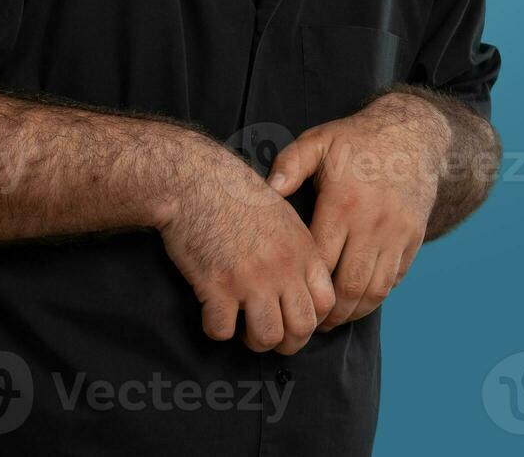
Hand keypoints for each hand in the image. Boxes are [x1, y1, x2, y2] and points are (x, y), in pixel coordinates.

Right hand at [158, 142, 336, 354]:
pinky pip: (222, 331)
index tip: (294, 319)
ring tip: (242, 328)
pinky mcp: (216, 286)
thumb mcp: (282, 213)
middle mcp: (283, 268)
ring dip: (253, 341)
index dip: (312, 319)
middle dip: (286, 342)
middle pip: (301, 328)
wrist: (196, 181)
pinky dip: (215, 329)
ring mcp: (250, 279)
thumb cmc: (235, 192)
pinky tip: (211, 313)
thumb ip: (297, 248)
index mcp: (302, 250)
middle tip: (269, 335)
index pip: (326, 303)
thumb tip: (299, 280)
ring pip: (266, 337)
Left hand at [265, 92, 450, 330]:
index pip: (320, 261)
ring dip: (354, 311)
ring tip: (335, 319)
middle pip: (349, 286)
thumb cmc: (358, 139)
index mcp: (342, 204)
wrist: (413, 132)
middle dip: (329, 313)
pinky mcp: (414, 238)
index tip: (290, 297)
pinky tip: (360, 300)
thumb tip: (268, 189)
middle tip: (312, 323)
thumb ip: (290, 164)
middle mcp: (372, 224)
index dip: (304, 287)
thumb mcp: (319, 141)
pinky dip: (377, 295)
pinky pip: (395, 278)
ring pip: (375, 289)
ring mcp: (396, 234)